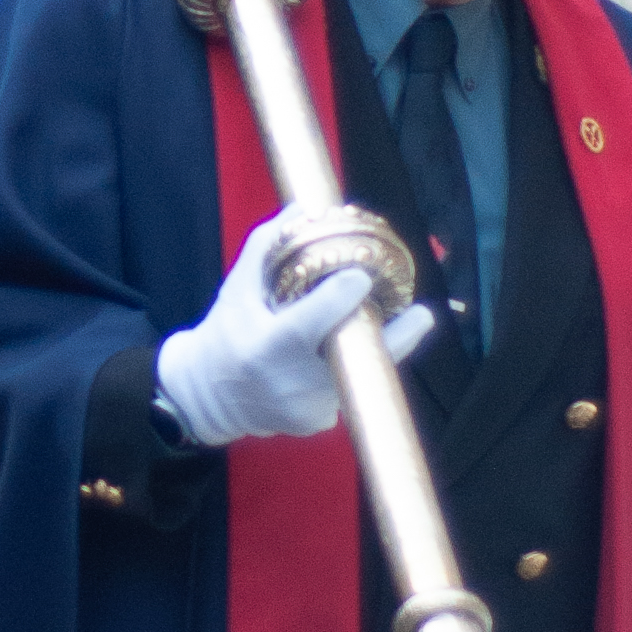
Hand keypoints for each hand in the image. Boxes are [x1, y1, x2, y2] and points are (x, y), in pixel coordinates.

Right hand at [156, 211, 434, 447]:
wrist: (208, 397)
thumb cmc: (225, 333)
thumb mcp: (237, 289)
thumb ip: (270, 248)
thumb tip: (307, 208)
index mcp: (268, 345)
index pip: (312, 321)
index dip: (341, 298)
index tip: (364, 276)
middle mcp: (291, 381)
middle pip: (355, 357)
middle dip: (397, 337)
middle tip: (423, 314)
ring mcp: (308, 408)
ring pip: (358, 375)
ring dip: (376, 349)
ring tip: (402, 324)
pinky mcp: (318, 424)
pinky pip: (348, 391)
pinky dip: (351, 370)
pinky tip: (344, 357)